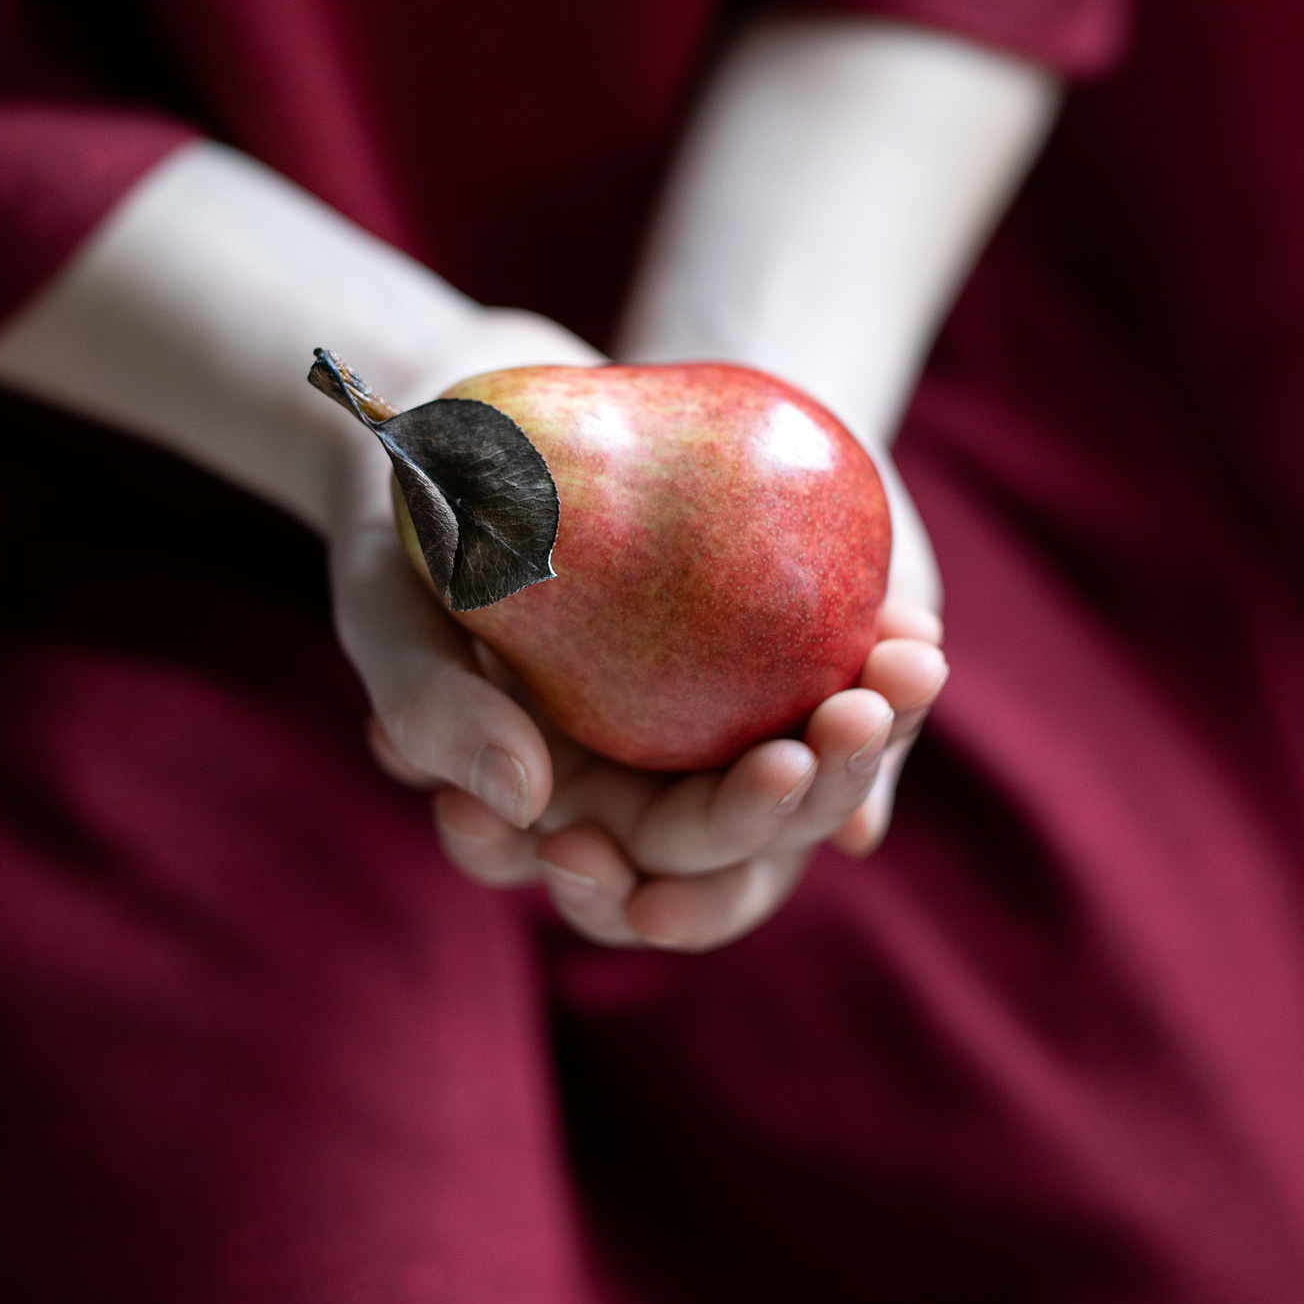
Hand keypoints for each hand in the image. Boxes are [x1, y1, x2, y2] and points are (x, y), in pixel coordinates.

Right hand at [332, 315, 947, 950]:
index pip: (603, 887)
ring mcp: (692, 725)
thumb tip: (527, 804)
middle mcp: (625, 785)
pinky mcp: (746, 657)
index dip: (647, 892)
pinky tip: (915, 630)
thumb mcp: (388, 603)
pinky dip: (876, 669)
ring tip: (907, 666)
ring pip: (794, 784)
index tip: (688, 815)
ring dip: (858, 747)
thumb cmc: (405, 516)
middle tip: (830, 735)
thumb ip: (429, 707)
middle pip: (719, 850)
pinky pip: (825, 690)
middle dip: (783, 805)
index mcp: (539, 809)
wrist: (469, 411)